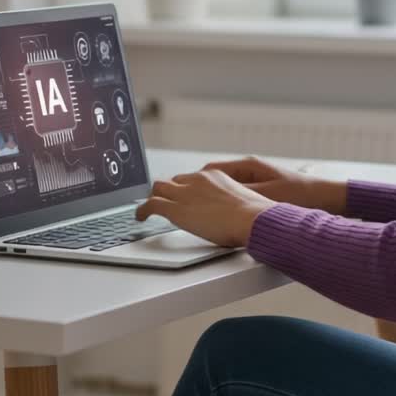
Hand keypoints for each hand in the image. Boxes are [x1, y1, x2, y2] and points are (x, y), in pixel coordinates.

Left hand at [136, 169, 276, 247]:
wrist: (253, 219)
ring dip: (154, 198)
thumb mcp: (245, 203)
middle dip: (167, 191)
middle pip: (173, 180)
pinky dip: (142, 210)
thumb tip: (238, 216)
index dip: (184, 189)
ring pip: (159, 188)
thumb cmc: (255, 216)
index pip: (191, 178)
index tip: (183, 197)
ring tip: (149, 209)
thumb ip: (235, 205)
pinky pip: (151, 204)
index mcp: (215, 176)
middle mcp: (197, 179)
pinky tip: (140, 218)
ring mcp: (185, 192)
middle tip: (164, 202)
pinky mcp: (176, 208)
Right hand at [201, 156, 347, 214]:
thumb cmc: (301, 194)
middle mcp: (251, 170)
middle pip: (215, 179)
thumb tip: (215, 199)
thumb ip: (240, 196)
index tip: (181, 194)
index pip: (210, 170)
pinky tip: (228, 218)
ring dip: (215, 199)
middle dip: (200, 192)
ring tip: (204, 214)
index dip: (193, 183)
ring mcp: (258, 180)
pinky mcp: (266, 191)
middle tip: (187, 206)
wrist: (328, 198)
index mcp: (248, 167)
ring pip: (226, 188)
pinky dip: (230, 204)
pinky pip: (239, 195)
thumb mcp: (266, 196)